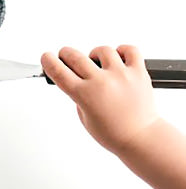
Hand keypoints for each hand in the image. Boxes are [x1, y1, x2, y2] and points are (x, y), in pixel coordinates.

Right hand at [41, 45, 158, 154]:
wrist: (142, 138)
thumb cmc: (114, 133)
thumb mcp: (84, 118)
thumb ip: (78, 96)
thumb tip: (77, 78)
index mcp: (84, 95)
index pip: (58, 71)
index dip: (48, 61)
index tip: (46, 58)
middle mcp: (101, 82)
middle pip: (74, 56)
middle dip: (66, 55)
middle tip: (67, 58)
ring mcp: (121, 75)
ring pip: (102, 50)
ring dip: (95, 55)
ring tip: (98, 65)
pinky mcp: (139, 73)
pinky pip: (130, 50)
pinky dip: (122, 51)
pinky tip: (118, 59)